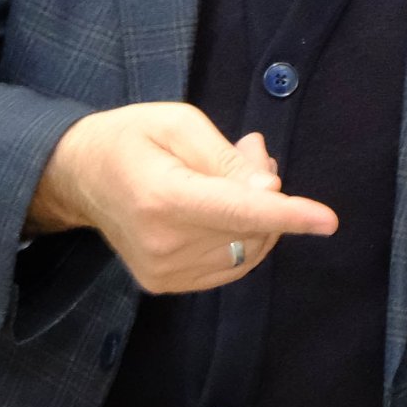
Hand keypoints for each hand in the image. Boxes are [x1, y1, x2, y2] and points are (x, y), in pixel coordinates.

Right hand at [28, 107, 337, 294]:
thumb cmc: (130, 137)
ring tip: (232, 173)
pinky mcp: (165, 284)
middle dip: (268, 192)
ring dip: (258, 215)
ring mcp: (162, 272)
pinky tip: (224, 204)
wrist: (78, 176)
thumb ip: (226, 158)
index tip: (328, 221)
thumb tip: (269, 193)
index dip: (288, 215)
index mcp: (162, 198)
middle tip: (251, 151)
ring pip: (247, 250)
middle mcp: (162, 245)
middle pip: (250, 230)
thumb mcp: (178, 122)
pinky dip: (242, 235)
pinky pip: (231, 265)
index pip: (238, 213)